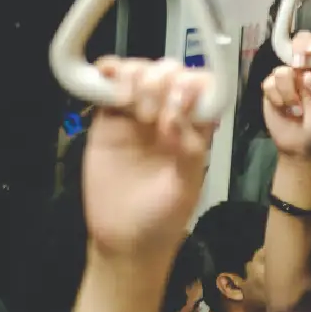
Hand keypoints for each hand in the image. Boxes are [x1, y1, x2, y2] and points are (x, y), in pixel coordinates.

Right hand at [82, 58, 214, 260]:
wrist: (125, 240)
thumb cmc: (163, 217)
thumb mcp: (186, 186)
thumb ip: (190, 149)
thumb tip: (180, 113)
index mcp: (196, 128)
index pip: (203, 86)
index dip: (194, 83)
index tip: (182, 99)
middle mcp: (168, 115)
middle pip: (169, 72)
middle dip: (163, 80)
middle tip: (153, 115)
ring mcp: (136, 115)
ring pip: (139, 72)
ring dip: (137, 77)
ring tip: (134, 108)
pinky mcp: (107, 120)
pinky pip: (108, 84)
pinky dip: (108, 71)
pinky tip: (108, 80)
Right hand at [262, 32, 310, 158]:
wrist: (299, 146)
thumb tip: (307, 77)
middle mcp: (307, 68)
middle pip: (300, 41)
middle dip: (297, 50)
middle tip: (298, 66)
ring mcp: (289, 76)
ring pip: (282, 69)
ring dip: (288, 92)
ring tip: (296, 108)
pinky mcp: (272, 87)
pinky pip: (269, 83)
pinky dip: (277, 98)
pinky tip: (284, 109)